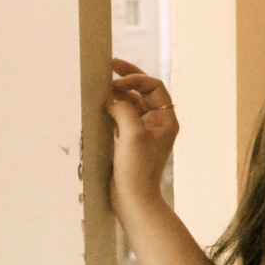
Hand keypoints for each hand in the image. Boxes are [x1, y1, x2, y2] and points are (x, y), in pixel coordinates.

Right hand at [106, 58, 178, 206]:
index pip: (154, 86)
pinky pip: (120, 116)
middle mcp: (156, 123)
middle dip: (126, 78)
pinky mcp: (128, 141)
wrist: (132, 199)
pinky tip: (98, 105)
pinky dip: (110, 108)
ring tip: (100, 85)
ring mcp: (142, 132)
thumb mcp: (132, 133)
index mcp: (166, 120)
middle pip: (142, 90)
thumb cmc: (137, 168)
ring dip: (116, 93)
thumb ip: (124, 108)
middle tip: (108, 65)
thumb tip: (112, 97)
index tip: (117, 84)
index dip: (136, 79)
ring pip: (129, 103)